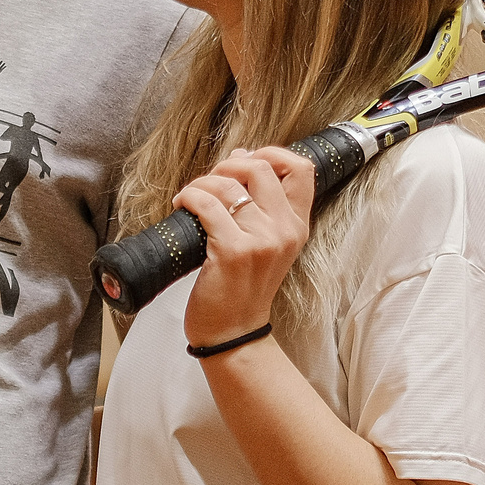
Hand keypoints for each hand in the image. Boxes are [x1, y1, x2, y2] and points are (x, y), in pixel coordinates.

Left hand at [175, 145, 313, 350]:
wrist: (234, 332)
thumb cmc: (243, 287)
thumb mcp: (265, 244)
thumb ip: (259, 203)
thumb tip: (242, 155)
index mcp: (297, 226)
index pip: (301, 169)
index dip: (272, 152)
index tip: (246, 159)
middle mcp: (284, 230)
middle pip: (261, 166)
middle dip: (229, 164)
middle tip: (212, 181)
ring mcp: (260, 241)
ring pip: (228, 184)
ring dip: (202, 182)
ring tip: (192, 196)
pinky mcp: (232, 251)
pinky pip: (206, 205)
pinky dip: (189, 197)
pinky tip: (182, 205)